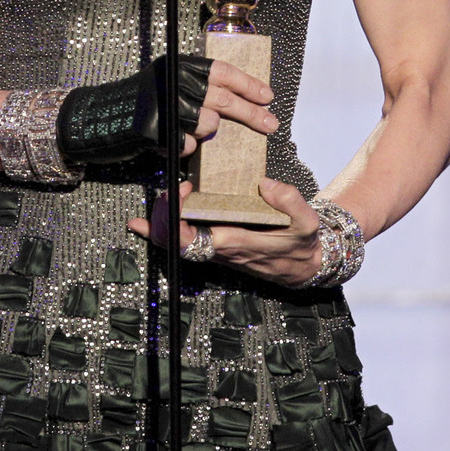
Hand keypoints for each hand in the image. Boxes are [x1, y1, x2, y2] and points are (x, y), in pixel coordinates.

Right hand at [58, 58, 275, 166]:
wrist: (98, 117)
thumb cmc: (140, 103)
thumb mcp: (169, 83)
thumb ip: (198, 89)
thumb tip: (241, 100)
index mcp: (178, 65)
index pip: (222, 71)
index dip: (248, 84)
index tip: (268, 97)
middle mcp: (172, 81)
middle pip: (222, 99)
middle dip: (251, 114)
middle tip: (271, 125)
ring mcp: (162, 105)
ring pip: (207, 124)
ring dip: (206, 133)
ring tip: (193, 131)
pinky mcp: (153, 129)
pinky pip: (186, 145)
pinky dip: (184, 148)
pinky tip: (172, 143)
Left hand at [130, 178, 328, 287]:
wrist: (304, 268)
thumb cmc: (302, 245)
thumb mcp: (306, 222)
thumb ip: (289, 200)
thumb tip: (265, 183)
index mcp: (235, 243)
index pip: (191, 238)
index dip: (177, 214)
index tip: (185, 188)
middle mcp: (218, 250)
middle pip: (172, 241)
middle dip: (162, 214)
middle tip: (171, 188)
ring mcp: (213, 250)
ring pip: (172, 243)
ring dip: (159, 221)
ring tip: (159, 197)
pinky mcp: (213, 247)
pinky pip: (180, 242)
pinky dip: (160, 230)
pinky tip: (143, 222)